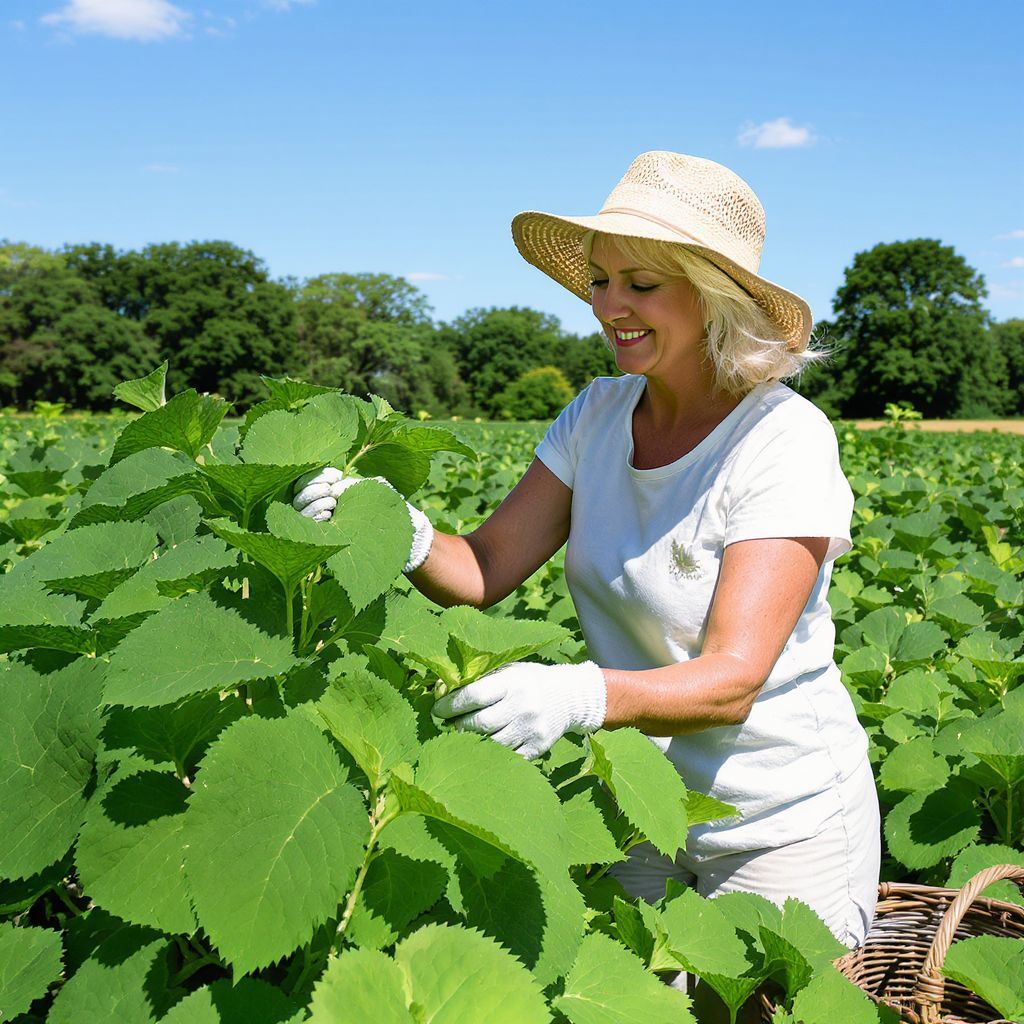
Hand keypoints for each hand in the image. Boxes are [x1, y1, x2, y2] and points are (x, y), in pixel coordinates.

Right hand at [291, 467, 434, 572]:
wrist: (402, 535)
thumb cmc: (389, 508)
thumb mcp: (374, 489)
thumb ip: (353, 484)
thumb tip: (331, 487)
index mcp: (334, 490)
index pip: (310, 479)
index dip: (316, 476)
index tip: (333, 476)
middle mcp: (324, 505)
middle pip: (300, 493)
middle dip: (313, 488)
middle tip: (330, 492)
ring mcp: (323, 521)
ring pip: (300, 508)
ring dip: (313, 502)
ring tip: (332, 504)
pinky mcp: (326, 537)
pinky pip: (307, 525)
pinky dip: (314, 517)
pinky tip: (328, 515)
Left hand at [433, 661, 606, 759]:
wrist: (570, 696)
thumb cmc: (529, 681)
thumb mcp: (508, 670)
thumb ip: (479, 679)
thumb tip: (442, 690)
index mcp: (513, 682)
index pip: (473, 696)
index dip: (450, 705)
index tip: (437, 709)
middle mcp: (523, 706)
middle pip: (479, 724)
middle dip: (457, 726)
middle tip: (448, 725)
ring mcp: (532, 729)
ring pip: (491, 745)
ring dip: (471, 743)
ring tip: (462, 737)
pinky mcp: (538, 748)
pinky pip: (507, 758)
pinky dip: (491, 755)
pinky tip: (483, 750)